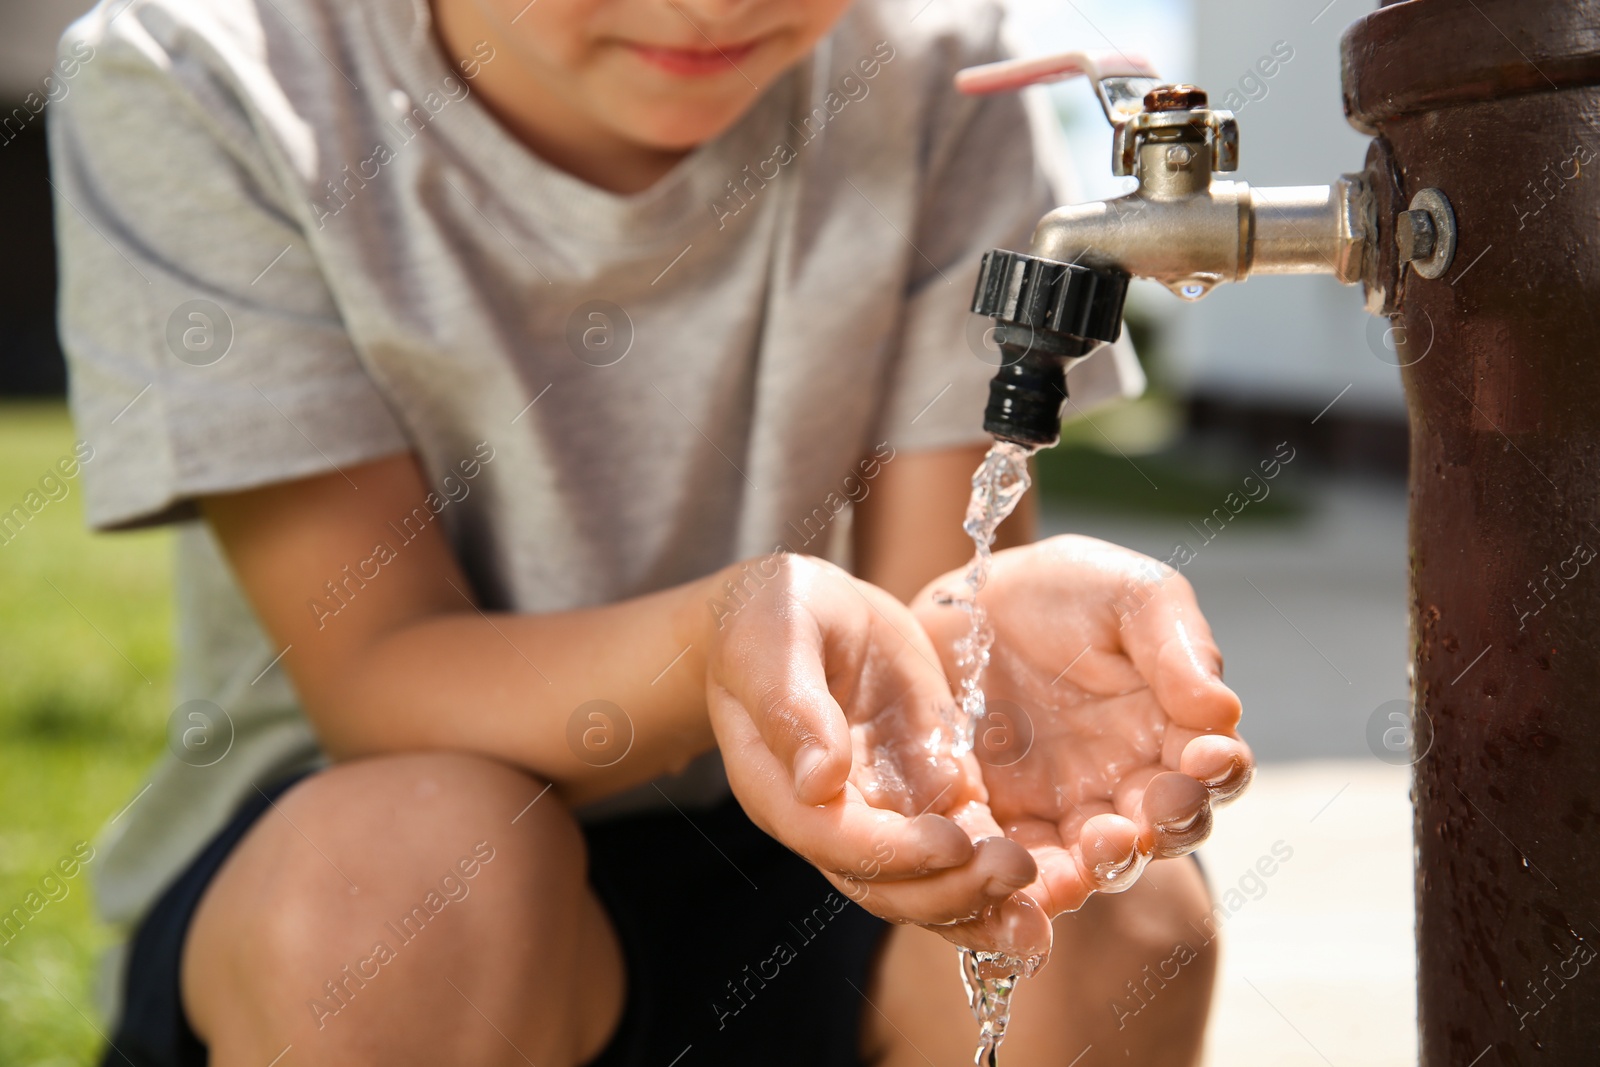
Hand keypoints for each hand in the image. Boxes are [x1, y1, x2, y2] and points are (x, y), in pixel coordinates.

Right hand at [705, 553, 1037, 941]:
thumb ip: (793, 709)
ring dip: (981, 898)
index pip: (838, 842)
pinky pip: (963, 847)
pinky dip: (996, 873)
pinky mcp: (928, 789)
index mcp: (784, 789)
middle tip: (1015, 871)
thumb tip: (821, 782)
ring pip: (929, 882)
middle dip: (951, 889)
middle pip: (888, 884)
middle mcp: (833, 818)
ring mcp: (884, 809)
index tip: (951, 840)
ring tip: (1039, 901)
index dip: (895, 851)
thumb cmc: (767, 619)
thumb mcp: (772, 645)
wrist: (792, 607)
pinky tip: (1046, 887)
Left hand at [913, 535, 1252, 960]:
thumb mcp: (1128, 594)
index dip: (1219, 770)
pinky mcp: (1006, 826)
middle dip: (1167, 825)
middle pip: (1167, 829)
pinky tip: (1030, 880)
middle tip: (1153, 811)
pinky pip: (1026, 868)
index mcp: (1172, 731)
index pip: (1213, 769)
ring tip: (1101, 846)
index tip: (1209, 756)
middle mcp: (1129, 784)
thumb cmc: (1061, 591)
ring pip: (1103, 862)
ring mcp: (1068, 812)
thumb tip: (1223, 712)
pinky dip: (1033, 885)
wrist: (963, 603)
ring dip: (1109, 864)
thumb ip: (1177, 646)